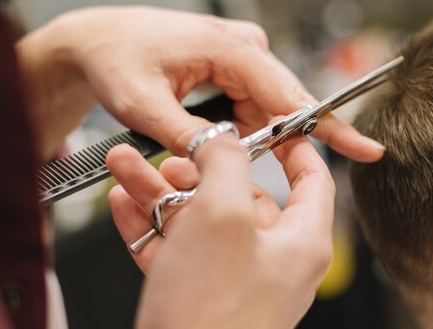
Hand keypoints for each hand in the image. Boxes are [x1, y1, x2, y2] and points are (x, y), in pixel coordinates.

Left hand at [18, 6, 383, 161]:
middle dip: (281, 141)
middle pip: (284, 105)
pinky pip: (251, 105)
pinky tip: (219, 135)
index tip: (365, 148)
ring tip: (213, 145)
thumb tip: (225, 161)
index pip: (291, 96)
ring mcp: (240, 56)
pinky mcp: (233, 67)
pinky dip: (243, 129)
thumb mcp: (143, 105)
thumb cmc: (117, 58)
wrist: (100, 40)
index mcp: (231, 49)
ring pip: (266, 109)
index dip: (328, 127)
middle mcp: (244, 48)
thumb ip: (188, 136)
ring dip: (254, 138)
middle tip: (269, 172)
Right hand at [106, 134, 334, 327]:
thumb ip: (226, 163)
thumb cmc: (211, 313)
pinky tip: (122, 204)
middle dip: (198, 168)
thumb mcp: (222, 215)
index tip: (268, 122)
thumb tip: (222, 138)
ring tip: (127, 167)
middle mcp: (271, 261)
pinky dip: (150, 225)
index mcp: (298, 241)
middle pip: (240, 196)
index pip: (310, 180)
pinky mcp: (198, 297)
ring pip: (199, 219)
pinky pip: (176, 249)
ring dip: (162, 192)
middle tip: (170, 153)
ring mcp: (232, 281)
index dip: (291, 144)